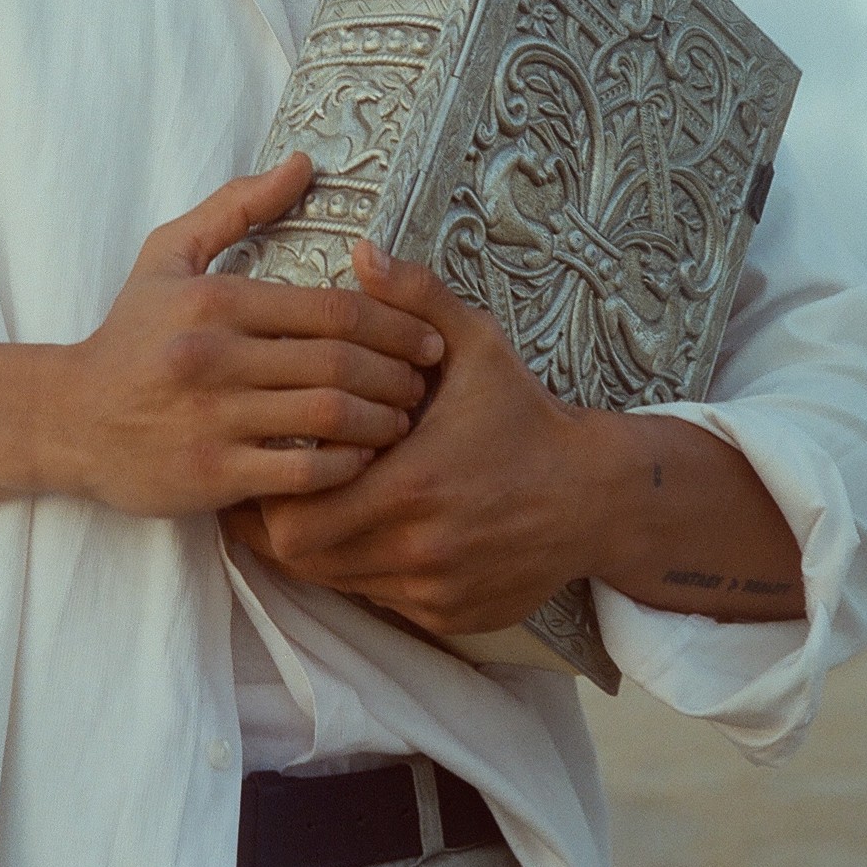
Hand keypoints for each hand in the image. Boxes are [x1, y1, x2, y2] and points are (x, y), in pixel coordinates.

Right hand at [56, 155, 447, 518]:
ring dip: (381, 421)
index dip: (392, 322)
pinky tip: (362, 461)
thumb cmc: (130, 334)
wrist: (69, 418)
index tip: (426, 335)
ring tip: (403, 420)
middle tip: (426, 380)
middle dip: (398, 373)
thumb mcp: (169, 255)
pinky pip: (300, 472)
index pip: (328, 307)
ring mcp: (212, 419)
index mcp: (214, 300)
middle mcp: (213, 356)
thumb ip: (237, 207)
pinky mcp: (210, 475)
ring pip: (326, 417)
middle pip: (337, 362)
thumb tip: (303, 163)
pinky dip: (344, 468)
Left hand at [224, 239, 611, 634]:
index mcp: (411, 486)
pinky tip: (373, 526)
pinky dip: (364, 568)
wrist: (595, 495)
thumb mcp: (476, 344)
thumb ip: (415, 297)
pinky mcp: (447, 615)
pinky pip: (378, 599)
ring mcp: (431, 590)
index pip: (294, 517)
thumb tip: (361, 251)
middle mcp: (416, 550)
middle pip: (301, 558)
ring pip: (336, 582)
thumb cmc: (525, 415)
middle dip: (279, 520)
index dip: (270, 489)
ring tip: (318, 497)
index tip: (275, 453)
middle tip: (276, 480)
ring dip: (320, 545)